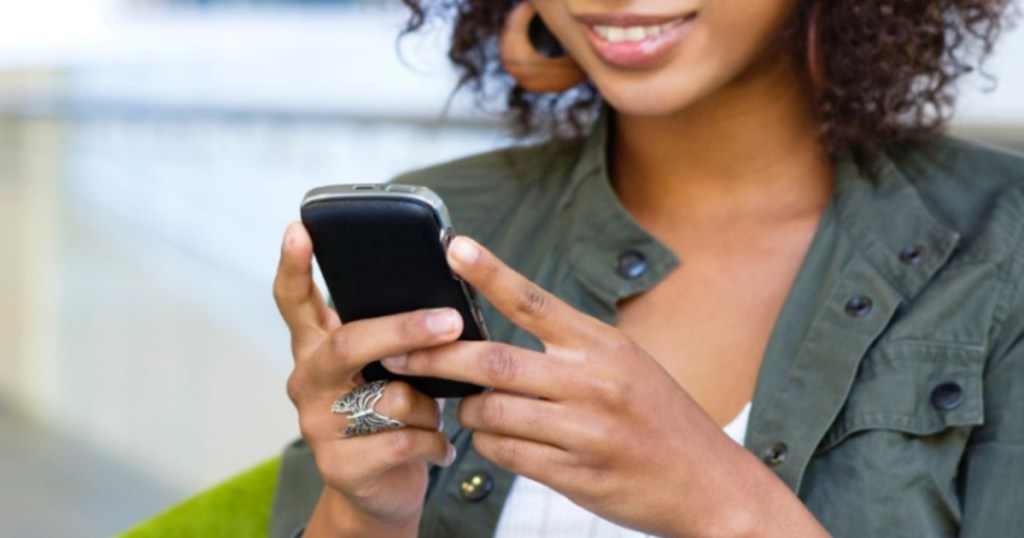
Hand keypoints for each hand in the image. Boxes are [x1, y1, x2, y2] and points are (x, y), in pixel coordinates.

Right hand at [273, 222, 458, 536]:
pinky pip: (404, 439)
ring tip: (432, 416)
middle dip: (404, 329)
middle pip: (348, 342)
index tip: (300, 229)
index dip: (295, 265)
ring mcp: (318, 425)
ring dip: (429, 405)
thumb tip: (444, 302)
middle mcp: (309, 381)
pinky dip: (433, 442)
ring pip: (391, 396)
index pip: (295, 301)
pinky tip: (436, 447)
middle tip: (449, 321)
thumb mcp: (388, 368)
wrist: (381, 488)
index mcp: (318, 348)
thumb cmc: (391, 415)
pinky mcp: (340, 465)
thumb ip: (396, 337)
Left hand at [382, 236, 827, 536]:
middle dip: (438, 358)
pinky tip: (499, 440)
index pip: (535, 301)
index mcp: (603, 346)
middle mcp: (593, 383)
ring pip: (494, 413)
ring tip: (470, 409)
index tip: (454, 246)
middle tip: (399, 353)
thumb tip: (500, 338)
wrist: (709, 482)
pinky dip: (491, 445)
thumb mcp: (627, 365)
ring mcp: (585, 431)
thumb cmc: (661, 418)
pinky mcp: (577, 474)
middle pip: (495, 362)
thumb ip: (570, 349)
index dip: (491, 272)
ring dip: (469, 412)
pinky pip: (508, 456)